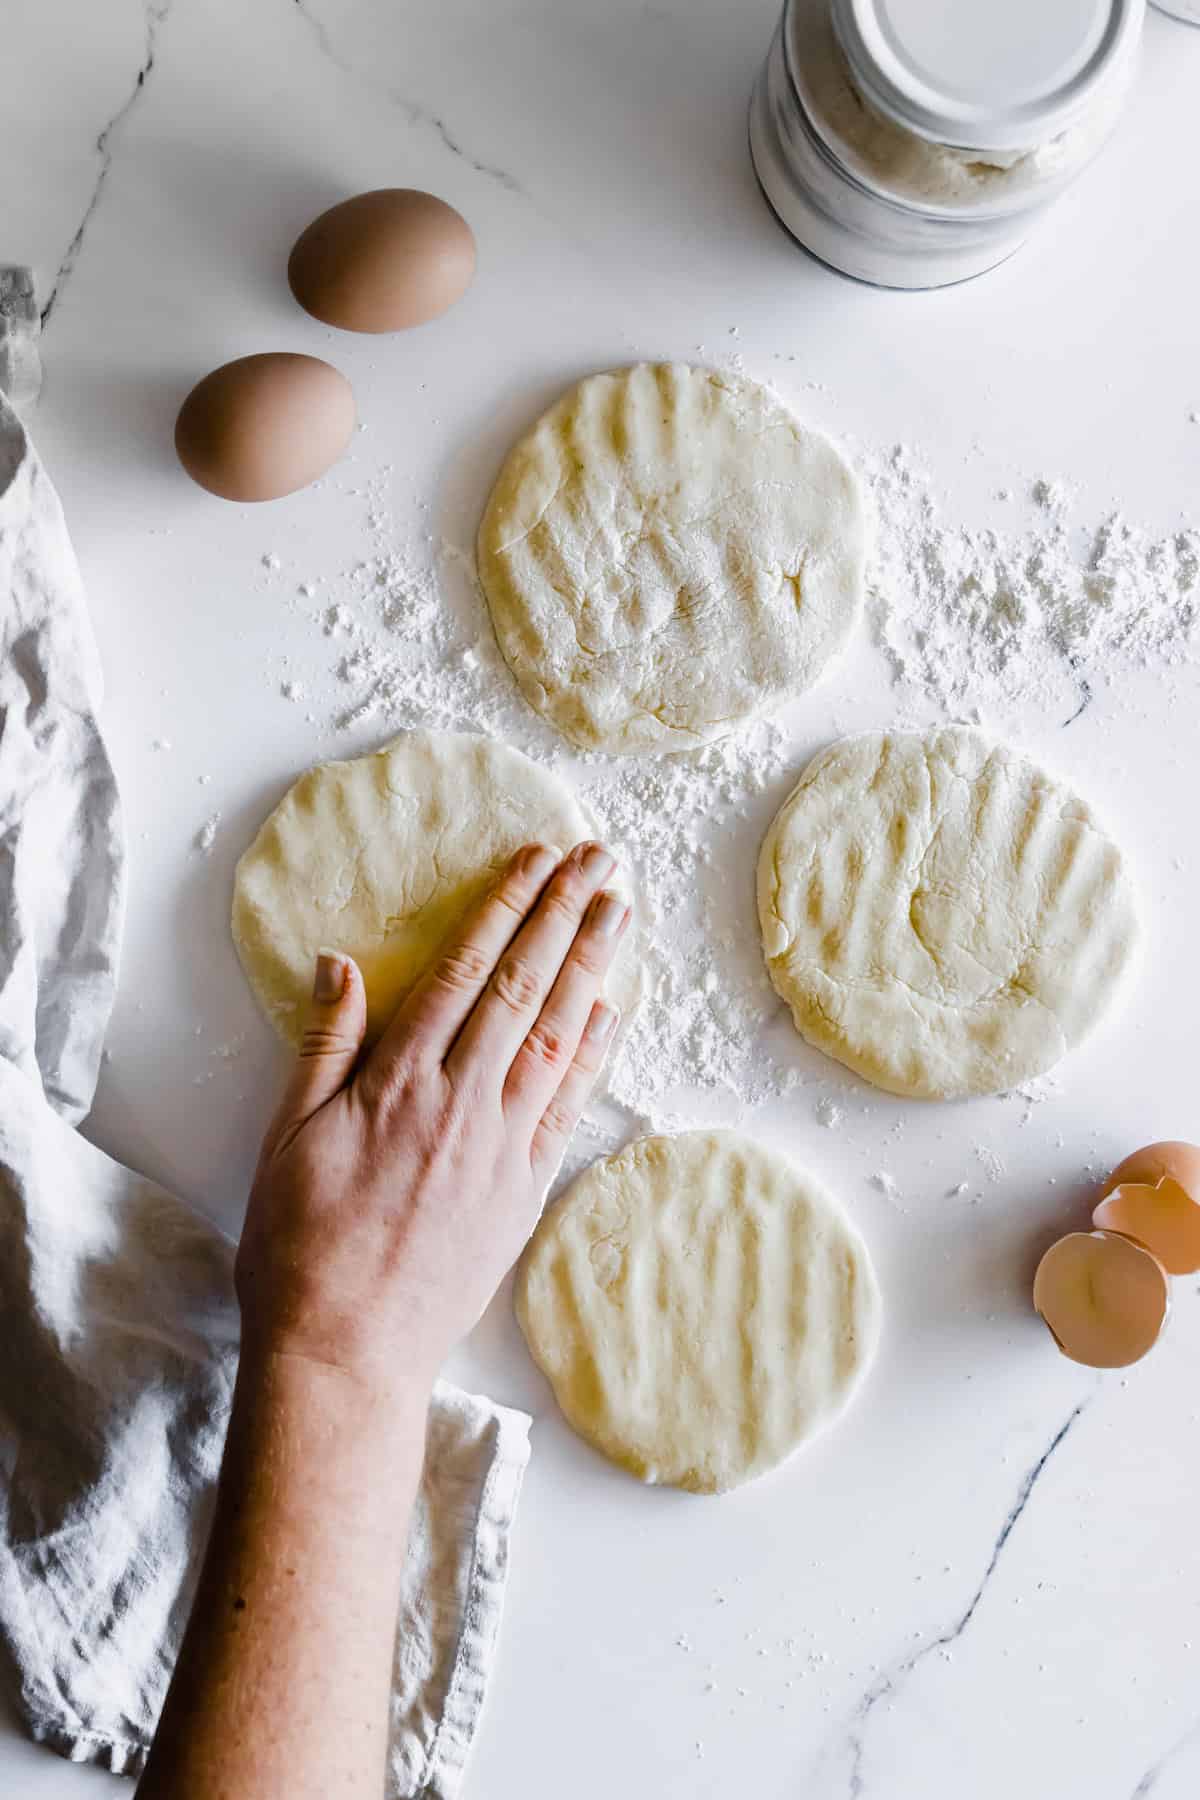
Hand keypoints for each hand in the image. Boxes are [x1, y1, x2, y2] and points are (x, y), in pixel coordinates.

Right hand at [235, 840, 630, 1393]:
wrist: (346, 1351)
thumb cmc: (299, 1245)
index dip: (504, 907)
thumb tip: (338, 962)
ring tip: (619, 912)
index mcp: (400, 1083)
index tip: (536, 859)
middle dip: (565, 916)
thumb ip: (324, 1044)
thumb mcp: (287, 1137)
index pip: (464, 972)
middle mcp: (463, 1105)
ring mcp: (504, 1149)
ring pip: (558, 1038)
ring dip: (593, 968)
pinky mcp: (525, 1192)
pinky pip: (569, 1106)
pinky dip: (593, 1053)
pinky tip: (612, 1011)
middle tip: (599, 859)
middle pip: (524, 990)